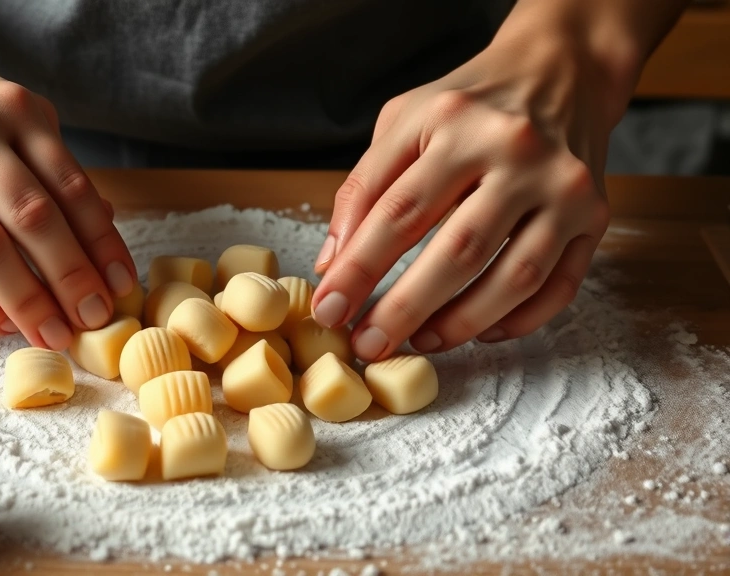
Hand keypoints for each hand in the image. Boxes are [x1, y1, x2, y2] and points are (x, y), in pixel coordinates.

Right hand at [0, 44, 135, 349]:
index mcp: (8, 110)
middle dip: (59, 286)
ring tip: (35, 332)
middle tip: (82, 326)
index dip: (98, 248)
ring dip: (4, 307)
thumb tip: (102, 255)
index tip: (116, 291)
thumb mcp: (22, 120)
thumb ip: (60, 177)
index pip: (67, 190)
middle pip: (18, 224)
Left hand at [311, 31, 616, 360]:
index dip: (359, 268)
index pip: (397, 211)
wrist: (561, 69)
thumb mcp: (403, 121)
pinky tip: (480, 332)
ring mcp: (563, 186)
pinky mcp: (596, 215)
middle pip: (456, 250)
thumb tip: (335, 264)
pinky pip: (559, 286)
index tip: (331, 309)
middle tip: (369, 345)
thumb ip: (364, 188)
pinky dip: (518, 321)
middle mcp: (516, 153)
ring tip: (420, 342)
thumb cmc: (468, 103)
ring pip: (514, 277)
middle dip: (405, 308)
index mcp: (456, 124)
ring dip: (461, 323)